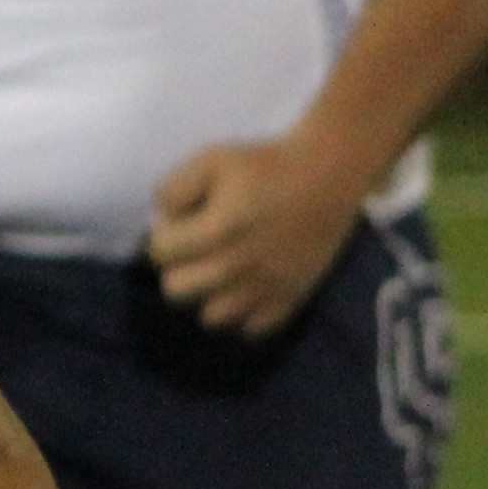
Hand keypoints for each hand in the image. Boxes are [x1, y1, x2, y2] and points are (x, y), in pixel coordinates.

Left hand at [147, 135, 366, 339]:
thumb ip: (172, 190)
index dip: (163, 235)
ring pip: (210, 317)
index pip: (159, 253)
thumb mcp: (209, 159)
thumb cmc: (265, 164)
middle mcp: (239, 266)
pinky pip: (251, 329)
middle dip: (178, 268)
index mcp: (217, 231)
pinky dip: (242, 314)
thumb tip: (161, 224)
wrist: (328, 173)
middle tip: (197, 250)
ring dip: (207, 295)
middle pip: (175, 290)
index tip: (182, 223)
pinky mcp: (292, 298)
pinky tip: (245, 289)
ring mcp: (267, 286)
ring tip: (220, 272)